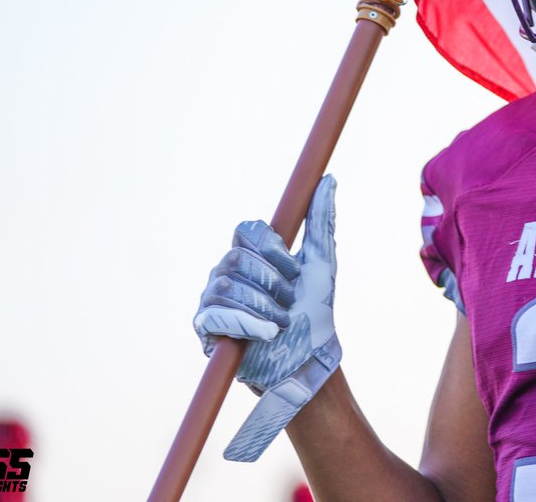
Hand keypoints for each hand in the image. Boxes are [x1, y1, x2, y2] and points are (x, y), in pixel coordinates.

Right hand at [193, 175, 341, 461]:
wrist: (308, 357)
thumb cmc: (315, 309)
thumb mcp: (322, 262)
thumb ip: (321, 220)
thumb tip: (328, 178)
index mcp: (251, 253)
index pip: (247, 229)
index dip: (272, 249)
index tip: (294, 270)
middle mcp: (227, 271)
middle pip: (237, 258)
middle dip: (273, 283)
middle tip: (290, 302)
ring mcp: (213, 298)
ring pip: (226, 285)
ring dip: (264, 306)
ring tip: (281, 323)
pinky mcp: (206, 328)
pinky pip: (216, 314)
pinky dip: (248, 322)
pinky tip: (267, 333)